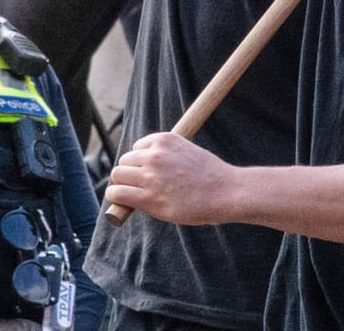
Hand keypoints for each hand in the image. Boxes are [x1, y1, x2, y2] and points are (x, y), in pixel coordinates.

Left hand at [105, 132, 240, 225]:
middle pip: (124, 161)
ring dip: (121, 184)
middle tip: (141, 186)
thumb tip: (148, 167)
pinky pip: (117, 193)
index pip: (137, 147)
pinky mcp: (148, 198)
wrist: (226, 192)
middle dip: (130, 173)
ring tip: (131, 194)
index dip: (141, 161)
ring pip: (117, 175)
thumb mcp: (189, 152)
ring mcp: (150, 176)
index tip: (149, 173)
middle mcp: (155, 155)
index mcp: (166, 140)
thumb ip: (168, 155)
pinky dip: (116, 198)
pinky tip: (123, 203)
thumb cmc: (211, 176)